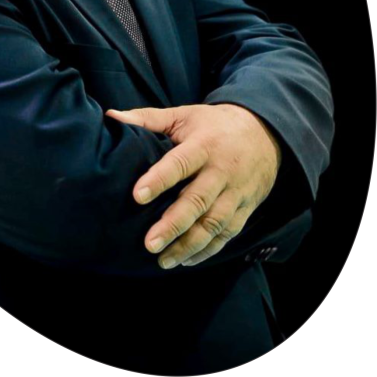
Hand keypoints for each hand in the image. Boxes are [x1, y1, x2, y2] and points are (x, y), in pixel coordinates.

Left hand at [105, 103, 281, 268]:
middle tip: (149, 243)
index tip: (138, 196)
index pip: (180, 163)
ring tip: (163, 260)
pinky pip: (227, 234)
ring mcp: (235, 193)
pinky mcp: (244, 210)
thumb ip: (148, 118)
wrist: (264, 134)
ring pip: (213, 224)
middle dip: (173, 224)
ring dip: (189, 245)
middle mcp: (221, 171)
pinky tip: (187, 261)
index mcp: (204, 145)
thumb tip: (112, 117)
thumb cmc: (213, 124)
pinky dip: (208, 250)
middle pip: (198, 200)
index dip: (159, 179)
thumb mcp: (184, 115)